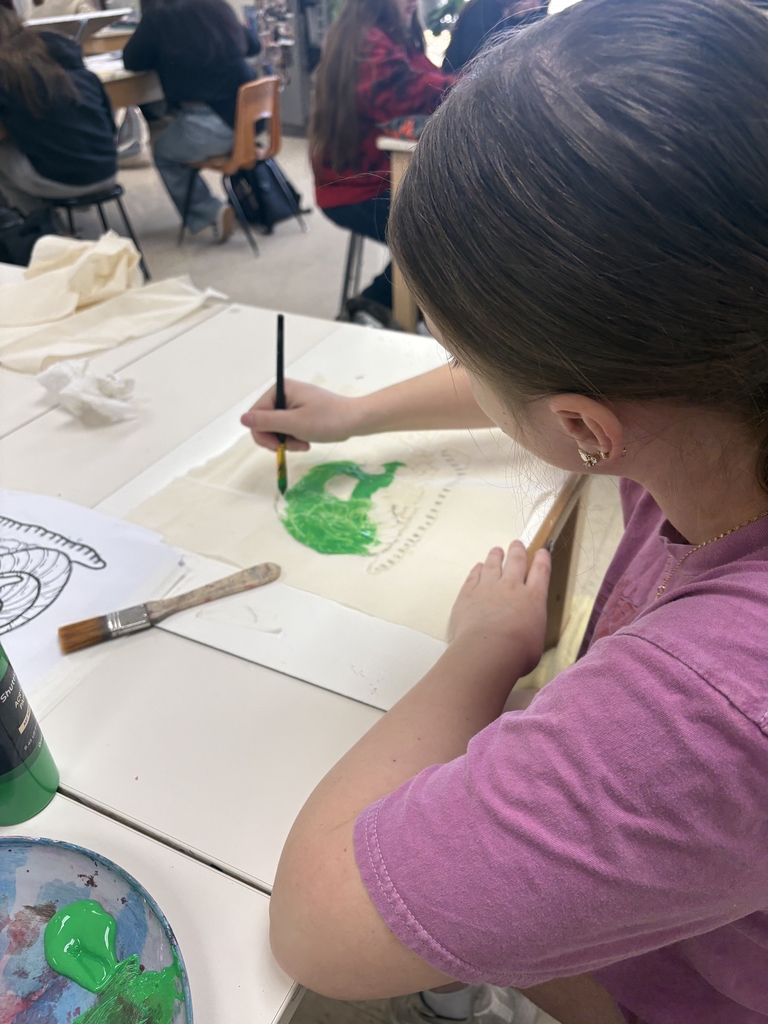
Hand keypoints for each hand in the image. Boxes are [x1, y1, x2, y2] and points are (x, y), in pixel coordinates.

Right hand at [241, 380, 361, 451]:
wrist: (355, 420)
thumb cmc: (327, 420)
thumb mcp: (294, 423)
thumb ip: (267, 422)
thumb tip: (242, 419)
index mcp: (280, 389)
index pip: (255, 415)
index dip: (263, 434)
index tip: (279, 447)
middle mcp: (283, 393)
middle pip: (264, 422)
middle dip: (277, 439)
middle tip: (296, 446)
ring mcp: (292, 402)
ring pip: (276, 428)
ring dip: (287, 440)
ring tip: (304, 444)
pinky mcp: (300, 411)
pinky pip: (287, 427)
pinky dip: (294, 437)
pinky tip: (307, 440)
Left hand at [449, 541, 550, 678]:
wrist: (488, 651)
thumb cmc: (518, 652)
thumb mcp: (536, 640)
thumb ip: (531, 628)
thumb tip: (526, 631)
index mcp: (533, 598)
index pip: (541, 572)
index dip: (542, 559)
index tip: (541, 551)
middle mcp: (511, 587)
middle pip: (515, 562)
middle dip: (517, 551)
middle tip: (516, 543)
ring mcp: (488, 588)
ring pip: (492, 565)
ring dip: (495, 555)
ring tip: (496, 550)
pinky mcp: (468, 594)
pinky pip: (473, 576)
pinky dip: (477, 570)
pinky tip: (477, 566)